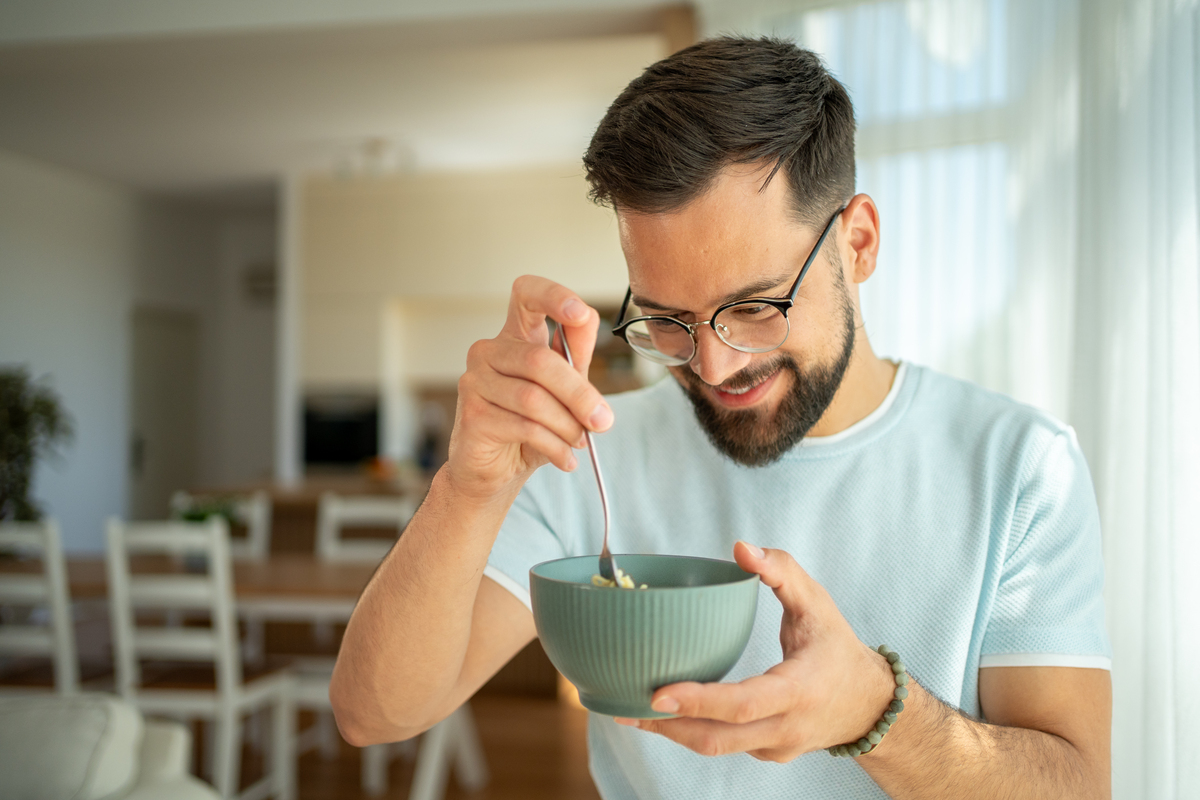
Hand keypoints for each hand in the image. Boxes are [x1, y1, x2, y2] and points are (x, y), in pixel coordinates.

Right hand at [446, 275, 612, 503]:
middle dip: (579, 394)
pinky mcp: (472, 415)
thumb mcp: (563, 390)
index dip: (553, 296)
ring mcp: (475, 381)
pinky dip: (554, 446)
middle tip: (602, 421)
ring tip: (580, 441)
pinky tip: (566, 459)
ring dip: (567, 425)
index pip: (526, 294)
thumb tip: (587, 318)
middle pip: (540, 360)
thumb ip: (575, 354)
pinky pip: (524, 427)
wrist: (495, 472)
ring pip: (533, 398)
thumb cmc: (529, 426)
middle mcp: (489, 351)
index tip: (579, 314)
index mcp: (514, 335)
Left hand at [616, 542, 896, 761]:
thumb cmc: (836, 647)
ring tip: (626, 710)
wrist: (868, 704)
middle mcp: (786, 727)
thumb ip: (781, 570)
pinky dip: (690, 730)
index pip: (744, 703)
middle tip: (622, 705)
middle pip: (718, 738)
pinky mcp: (765, 753)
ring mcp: (775, 747)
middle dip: (666, 726)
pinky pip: (723, 746)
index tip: (658, 694)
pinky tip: (662, 712)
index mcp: (799, 690)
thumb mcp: (816, 602)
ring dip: (670, 732)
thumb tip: (740, 548)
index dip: (699, 701)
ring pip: (715, 748)